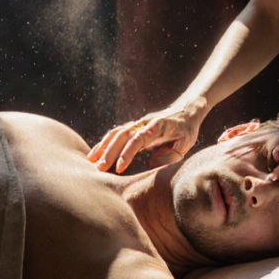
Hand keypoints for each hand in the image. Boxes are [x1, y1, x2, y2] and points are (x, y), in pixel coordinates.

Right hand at [88, 99, 206, 172]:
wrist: (186, 110)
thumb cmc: (186, 130)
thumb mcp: (186, 142)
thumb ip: (172, 153)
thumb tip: (152, 162)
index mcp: (159, 126)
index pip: (140, 138)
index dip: (129, 151)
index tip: (120, 167)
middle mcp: (145, 123)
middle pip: (124, 135)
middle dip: (110, 151)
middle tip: (100, 168)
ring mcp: (138, 124)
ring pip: (117, 133)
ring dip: (104, 147)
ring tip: (92, 162)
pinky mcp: (133, 128)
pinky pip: (116, 134)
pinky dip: (104, 144)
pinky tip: (94, 155)